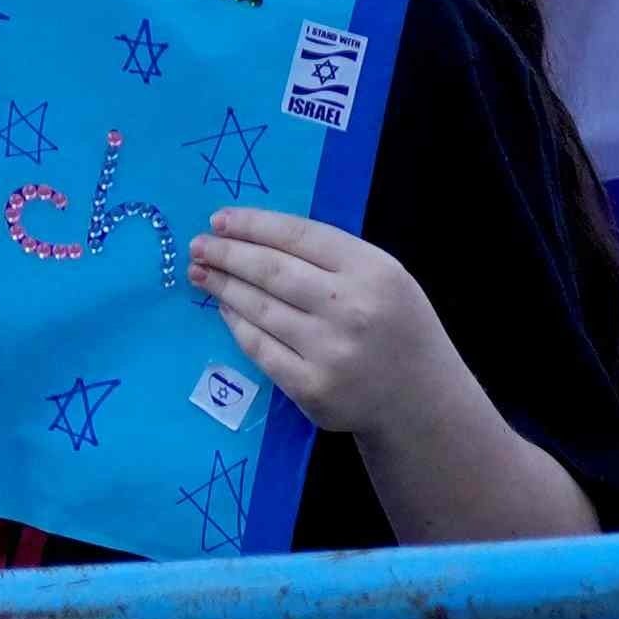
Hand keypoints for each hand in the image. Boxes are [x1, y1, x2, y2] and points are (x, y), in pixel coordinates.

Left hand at [190, 205, 477, 469]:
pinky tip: (224, 309)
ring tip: (202, 273)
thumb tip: (259, 237)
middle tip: (199, 246)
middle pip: (272, 271)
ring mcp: (329, 351)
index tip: (219, 219)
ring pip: (260, 308)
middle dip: (228, 254)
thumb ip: (335, 258)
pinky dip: (236, 324)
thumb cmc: (397, 328)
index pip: (300, 237)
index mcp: (373, 271)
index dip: (254, 225)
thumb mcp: (386, 278)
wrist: (419, 399)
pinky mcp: (310, 386)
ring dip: (224, 287)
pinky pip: (260, 347)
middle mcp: (351, 308)